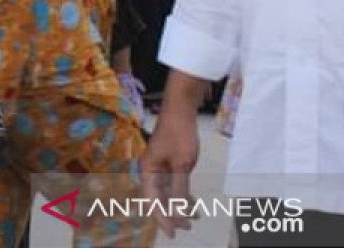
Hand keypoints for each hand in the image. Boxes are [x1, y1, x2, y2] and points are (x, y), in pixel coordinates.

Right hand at [142, 107, 201, 237]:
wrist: (181, 109)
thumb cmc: (179, 135)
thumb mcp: (182, 165)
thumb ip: (179, 191)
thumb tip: (178, 215)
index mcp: (148, 171)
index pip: (152, 201)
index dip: (162, 219)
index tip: (173, 234)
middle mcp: (151, 171)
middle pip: (159, 199)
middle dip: (173, 214)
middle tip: (188, 227)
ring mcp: (160, 167)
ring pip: (168, 193)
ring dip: (179, 205)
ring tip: (195, 217)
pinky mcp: (169, 162)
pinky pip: (174, 184)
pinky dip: (183, 194)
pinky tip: (193, 202)